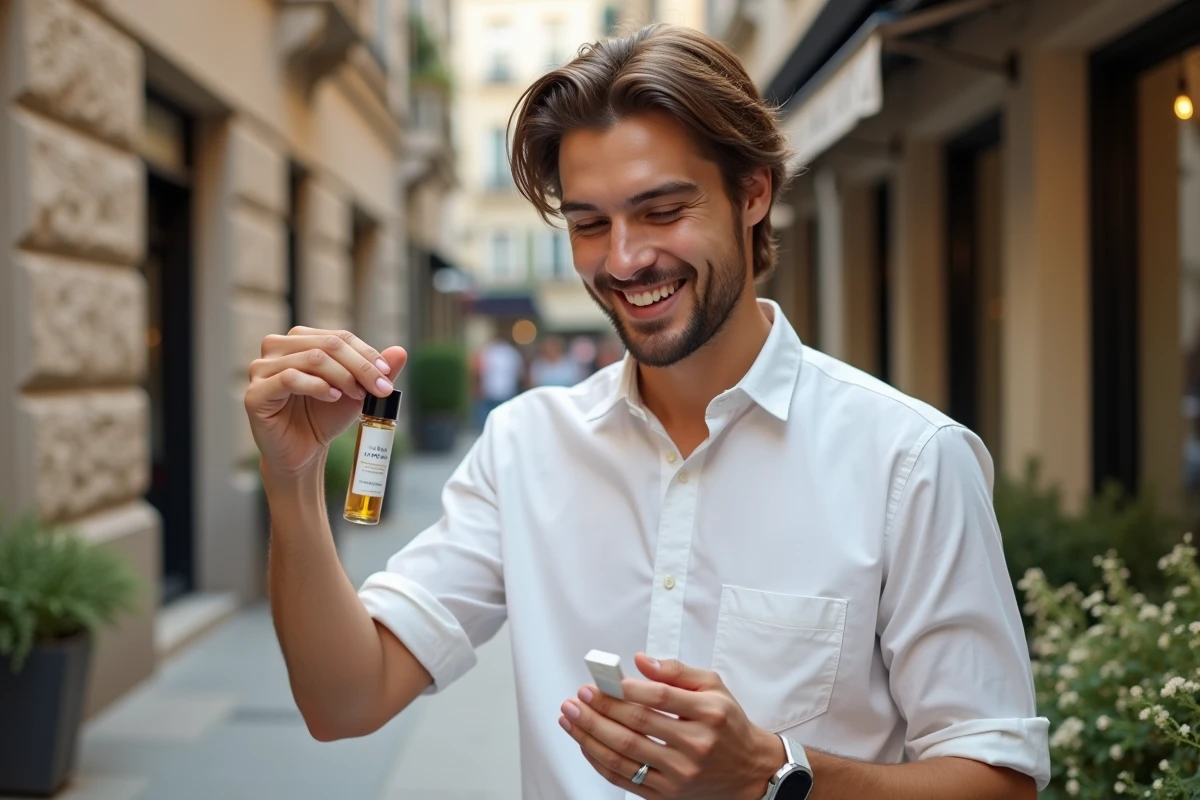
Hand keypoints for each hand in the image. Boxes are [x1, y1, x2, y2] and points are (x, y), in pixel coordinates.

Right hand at [244, 327, 406, 478]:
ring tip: (357, 395)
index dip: (366, 354)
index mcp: (299, 340)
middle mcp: (277, 348)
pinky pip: (289, 378)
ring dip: (342, 376)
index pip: (338, 337)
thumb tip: (400, 350)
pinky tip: (333, 397)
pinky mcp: (255, 392)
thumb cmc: (324, 417)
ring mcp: (261, 368)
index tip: (387, 375)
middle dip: (360, 367)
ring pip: (312, 359)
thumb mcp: (356, 392)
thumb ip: (376, 371)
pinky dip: (317, 386)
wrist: (303, 452)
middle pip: (327, 345)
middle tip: (380, 389)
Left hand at [559, 653, 783, 799]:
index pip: (661, 698)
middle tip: (579, 696)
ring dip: (590, 733)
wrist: (749, 771)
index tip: (604, 681)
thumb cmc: (728, 725)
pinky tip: (585, 742)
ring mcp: (680, 774)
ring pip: (625, 753)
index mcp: (708, 714)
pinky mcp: (667, 794)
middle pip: (637, 725)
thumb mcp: (714, 687)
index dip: (628, 689)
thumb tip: (642, 661)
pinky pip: (624, 778)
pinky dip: (599, 760)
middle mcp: (695, 746)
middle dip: (600, 708)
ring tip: (571, 717)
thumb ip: (677, 672)